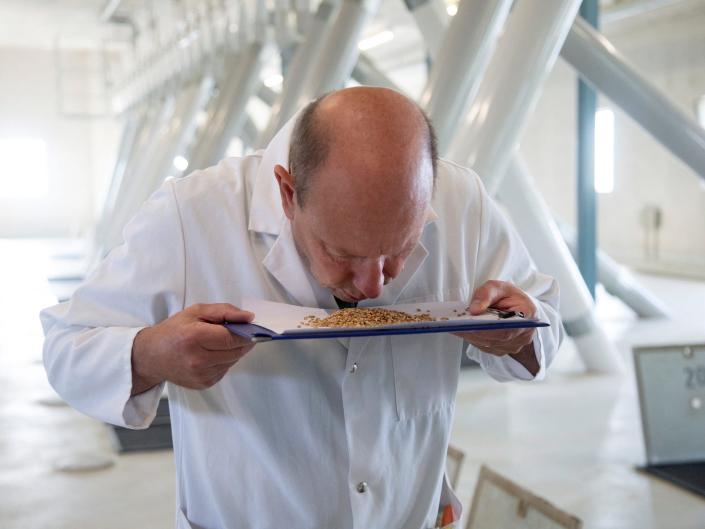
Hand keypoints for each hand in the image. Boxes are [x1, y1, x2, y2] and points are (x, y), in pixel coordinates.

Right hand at [131, 303, 254, 393]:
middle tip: (239, 332)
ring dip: (233, 351)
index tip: (253, 328)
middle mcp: (197, 359)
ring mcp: (200, 375)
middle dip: (243, 341)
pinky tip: (211, 354)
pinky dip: (224, 361)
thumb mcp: (196, 311)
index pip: (232, 338)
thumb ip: (225, 311)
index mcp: (195, 337)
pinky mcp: (203, 384)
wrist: (151, 356)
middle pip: (236, 351)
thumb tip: (249, 317)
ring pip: (233, 361)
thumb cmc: (174, 330)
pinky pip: (225, 369)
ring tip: (218, 342)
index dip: (247, 333)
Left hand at [454, 280, 536, 357]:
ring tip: (453, 326)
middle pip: (496, 338)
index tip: (469, 324)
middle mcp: (523, 335)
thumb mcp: (499, 287)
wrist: (516, 306)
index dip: (488, 328)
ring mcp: (513, 345)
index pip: (508, 327)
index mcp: (528, 316)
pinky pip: (485, 346)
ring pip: (488, 343)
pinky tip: (460, 330)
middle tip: (454, 325)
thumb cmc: (509, 296)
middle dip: (473, 331)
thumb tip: (474, 310)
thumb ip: (486, 294)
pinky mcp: (501, 350)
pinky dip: (472, 338)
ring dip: (469, 336)